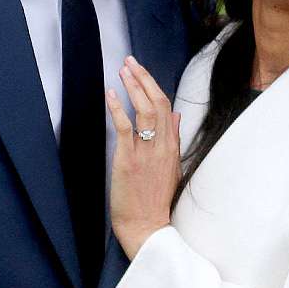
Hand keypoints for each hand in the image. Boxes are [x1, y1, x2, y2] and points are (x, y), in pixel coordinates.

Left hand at [106, 56, 182, 258]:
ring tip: (123, 70)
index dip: (154, 85)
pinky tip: (111, 93)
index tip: (142, 71)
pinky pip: (125, 128)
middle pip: (158, 103)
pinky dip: (118, 108)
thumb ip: (174, 140)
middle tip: (130, 62)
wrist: (148, 225)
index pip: (167, 107)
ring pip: (145, 110)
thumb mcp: (172, 167)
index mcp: (172, 147)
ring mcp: (147, 152)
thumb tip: (177, 117)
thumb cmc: (155, 199)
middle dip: (143, 79)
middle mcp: (163, 146)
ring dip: (133, 87)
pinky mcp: (129, 159)